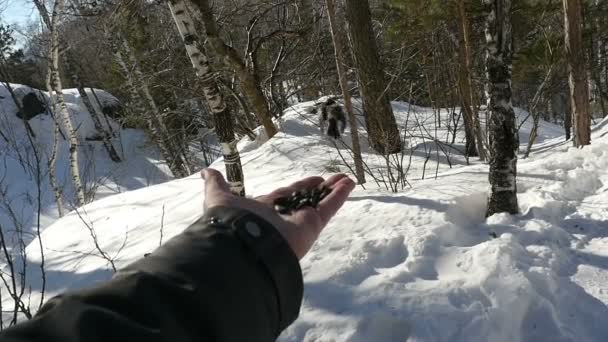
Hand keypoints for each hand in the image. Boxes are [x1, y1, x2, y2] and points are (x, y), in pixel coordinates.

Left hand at [202, 169, 354, 258]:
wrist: (242, 245)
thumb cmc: (230, 220)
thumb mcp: (219, 198)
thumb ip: (216, 185)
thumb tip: (205, 171)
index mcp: (264, 211)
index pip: (284, 196)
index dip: (297, 187)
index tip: (310, 180)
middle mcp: (283, 217)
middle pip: (306, 198)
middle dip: (319, 188)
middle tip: (330, 178)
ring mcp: (300, 221)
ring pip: (320, 202)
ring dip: (333, 190)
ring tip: (346, 178)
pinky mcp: (312, 225)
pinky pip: (329, 208)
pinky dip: (340, 196)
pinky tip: (350, 183)